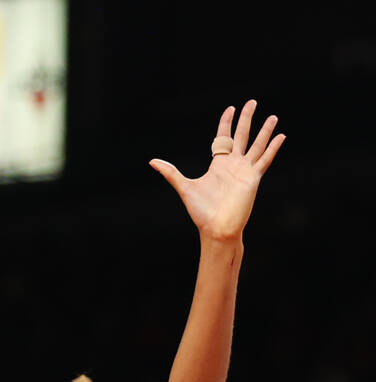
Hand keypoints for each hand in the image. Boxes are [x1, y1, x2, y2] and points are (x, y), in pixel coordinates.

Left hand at [150, 100, 284, 241]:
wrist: (216, 228)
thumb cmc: (201, 212)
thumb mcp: (184, 187)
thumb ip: (170, 172)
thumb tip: (152, 161)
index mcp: (218, 165)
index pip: (223, 137)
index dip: (226, 123)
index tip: (230, 109)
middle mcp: (233, 165)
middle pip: (241, 135)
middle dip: (246, 118)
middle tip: (252, 102)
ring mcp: (244, 171)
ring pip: (257, 145)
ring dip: (265, 131)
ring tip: (272, 116)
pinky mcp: (253, 178)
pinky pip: (265, 159)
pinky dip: (273, 148)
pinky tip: (281, 136)